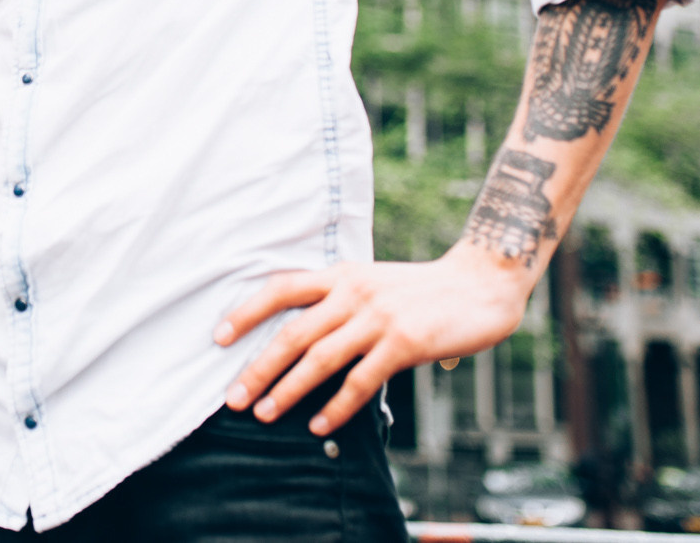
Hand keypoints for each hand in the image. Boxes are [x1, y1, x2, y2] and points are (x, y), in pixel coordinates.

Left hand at [214, 244, 529, 433]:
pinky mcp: (404, 343)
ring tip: (264, 413)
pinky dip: (335, 406)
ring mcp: (378, 318)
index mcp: (341, 274)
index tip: (218, 337)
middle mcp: (353, 292)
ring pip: (320, 359)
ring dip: (288, 390)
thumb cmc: (422, 290)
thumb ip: (338, 301)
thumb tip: (299, 337)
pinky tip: (318, 424)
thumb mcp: (372, 281)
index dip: (246, 311)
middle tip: (233, 396)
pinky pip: (360, 381)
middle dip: (258, 367)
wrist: (481, 283)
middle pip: (292, 332)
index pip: (281, 288)